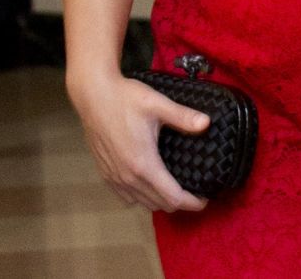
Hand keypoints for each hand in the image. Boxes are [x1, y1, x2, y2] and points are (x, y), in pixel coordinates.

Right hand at [69, 72, 211, 211]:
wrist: (93, 96)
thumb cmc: (126, 99)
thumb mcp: (158, 104)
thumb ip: (183, 116)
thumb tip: (207, 123)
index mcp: (143, 164)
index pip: (172, 197)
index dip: (191, 202)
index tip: (205, 200)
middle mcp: (128, 177)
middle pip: (158, 204)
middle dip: (179, 203)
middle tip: (195, 193)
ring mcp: (114, 177)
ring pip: (141, 203)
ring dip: (160, 202)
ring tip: (175, 190)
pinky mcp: (105, 173)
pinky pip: (126, 196)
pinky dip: (141, 198)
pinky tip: (149, 186)